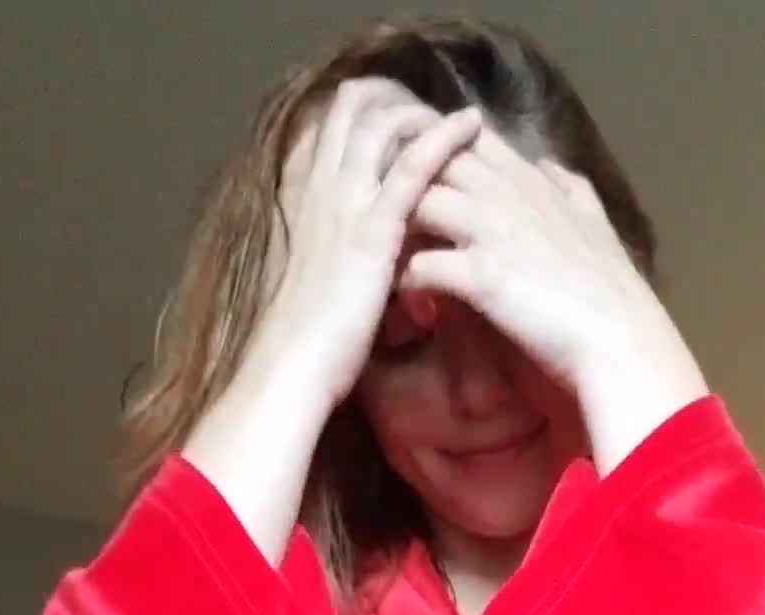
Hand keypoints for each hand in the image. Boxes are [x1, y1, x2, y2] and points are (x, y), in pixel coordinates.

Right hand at [254, 79, 481, 407]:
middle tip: (429, 103)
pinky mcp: (373, 228)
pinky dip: (443, 138)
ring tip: (460, 112)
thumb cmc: (306, 340)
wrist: (294, 365)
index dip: (358, 113)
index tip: (391, 112)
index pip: (327, 134)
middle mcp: (320, 190)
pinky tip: (471, 125)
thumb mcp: (315, 282)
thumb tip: (350, 256)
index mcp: (304, 202)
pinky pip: (412, 167)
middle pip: (350, 112)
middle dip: (389, 98)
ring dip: (421, 109)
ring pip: (380, 126)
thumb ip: (332, 254)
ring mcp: (345, 203)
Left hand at [405, 129, 709, 471]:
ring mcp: (492, 230)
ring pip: (417, 201)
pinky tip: (408, 302)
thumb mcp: (596, 224)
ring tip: (387, 260)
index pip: (467, 137)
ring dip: (395, 230)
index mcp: (530, 179)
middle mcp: (507, 194)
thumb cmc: (610, 292)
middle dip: (399, 183)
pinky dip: (407, 283)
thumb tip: (551, 166)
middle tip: (381, 219)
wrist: (620, 340)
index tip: (414, 175)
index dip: (433, 149)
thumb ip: (571, 190)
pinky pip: (421, 266)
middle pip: (431, 160)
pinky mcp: (482, 275)